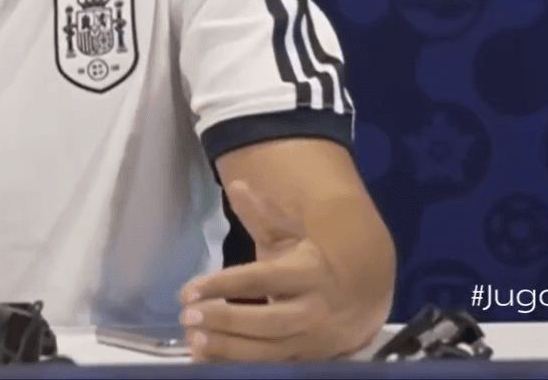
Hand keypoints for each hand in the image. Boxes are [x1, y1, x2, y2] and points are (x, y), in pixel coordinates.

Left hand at [177, 179, 349, 362]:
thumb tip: (238, 186)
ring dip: (228, 348)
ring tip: (193, 339)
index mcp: (307, 273)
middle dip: (226, 319)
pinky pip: (266, 367)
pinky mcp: (302, 360)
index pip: (260, 279)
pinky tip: (205, 358)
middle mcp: (311, 310)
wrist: (360, 300)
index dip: (223, 284)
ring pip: (266, 351)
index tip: (189, 289)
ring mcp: (308, 340)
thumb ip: (264, 215)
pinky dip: (235, 364)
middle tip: (187, 316)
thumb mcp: (293, 236)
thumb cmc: (312, 262)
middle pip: (266, 320)